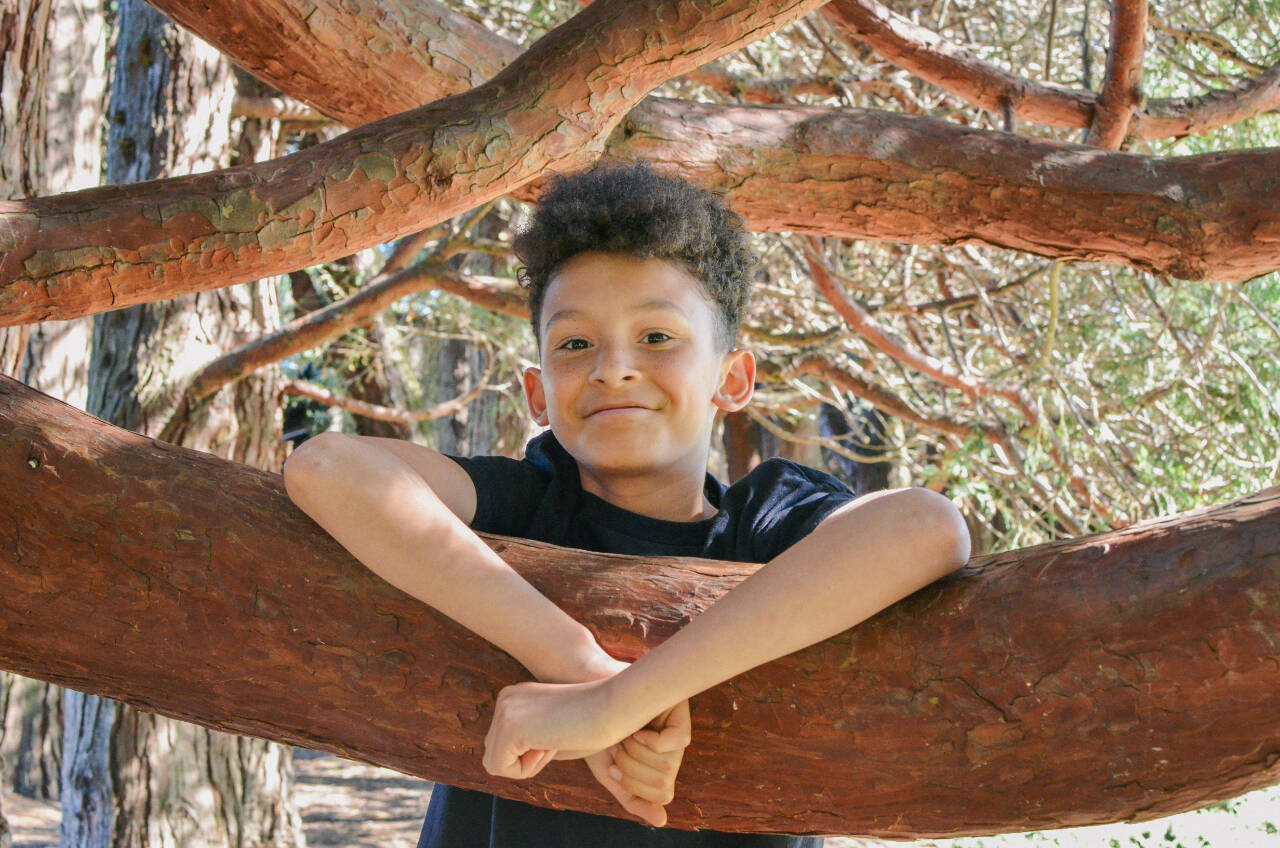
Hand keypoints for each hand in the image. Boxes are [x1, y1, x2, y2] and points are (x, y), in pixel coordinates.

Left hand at [483, 677, 627, 778]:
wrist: (614, 706)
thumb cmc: (596, 723)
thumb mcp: (554, 730)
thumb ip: (530, 741)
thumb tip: (506, 762)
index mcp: (516, 697)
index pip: (504, 744)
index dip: (531, 754)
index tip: (558, 734)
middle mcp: (506, 699)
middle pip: (494, 753)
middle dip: (525, 759)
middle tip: (557, 739)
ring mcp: (505, 710)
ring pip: (494, 762)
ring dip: (526, 764)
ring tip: (554, 741)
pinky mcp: (509, 726)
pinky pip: (499, 768)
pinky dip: (525, 769)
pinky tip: (549, 745)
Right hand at [597, 699, 691, 826]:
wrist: (583, 702)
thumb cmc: (596, 735)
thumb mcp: (610, 774)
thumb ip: (634, 799)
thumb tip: (662, 821)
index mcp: (660, 764)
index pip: (664, 795)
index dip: (634, 786)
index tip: (612, 768)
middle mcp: (672, 747)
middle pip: (665, 780)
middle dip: (631, 768)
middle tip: (616, 746)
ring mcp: (676, 725)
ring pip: (670, 763)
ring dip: (636, 752)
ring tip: (623, 732)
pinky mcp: (678, 705)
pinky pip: (680, 739)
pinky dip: (654, 740)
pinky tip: (638, 729)